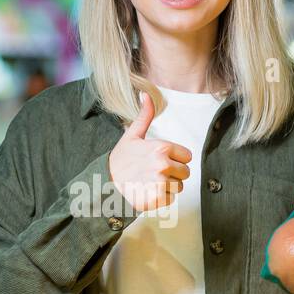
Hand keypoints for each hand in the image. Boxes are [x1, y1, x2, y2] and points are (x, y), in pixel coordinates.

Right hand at [108, 91, 192, 212]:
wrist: (106, 184)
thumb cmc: (121, 160)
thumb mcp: (132, 135)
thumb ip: (145, 116)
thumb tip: (145, 94)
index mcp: (161, 147)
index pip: (187, 156)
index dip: (176, 159)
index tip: (160, 161)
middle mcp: (163, 165)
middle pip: (185, 172)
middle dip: (173, 174)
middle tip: (154, 173)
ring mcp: (161, 183)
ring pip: (179, 187)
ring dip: (168, 187)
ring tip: (150, 183)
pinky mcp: (158, 199)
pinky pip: (172, 199)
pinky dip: (162, 199)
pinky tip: (148, 192)